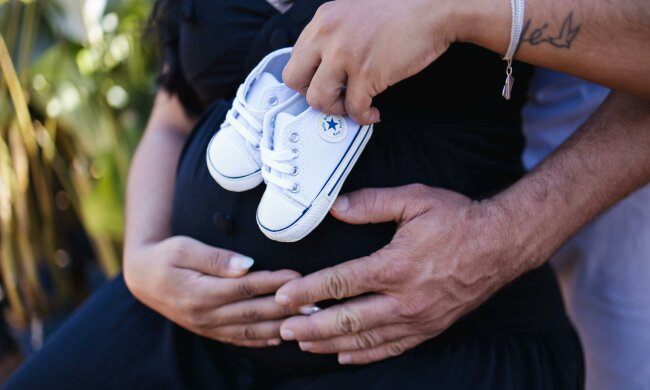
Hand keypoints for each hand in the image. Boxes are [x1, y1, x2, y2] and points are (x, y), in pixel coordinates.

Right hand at [124, 236, 304, 346]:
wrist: (143, 278)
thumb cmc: (166, 256)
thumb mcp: (184, 248)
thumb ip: (215, 257)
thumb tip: (246, 264)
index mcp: (199, 292)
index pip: (243, 288)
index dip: (272, 282)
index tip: (297, 275)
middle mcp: (205, 315)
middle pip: (253, 312)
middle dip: (286, 308)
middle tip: (315, 302)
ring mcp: (208, 327)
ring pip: (251, 330)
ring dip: (281, 326)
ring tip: (308, 320)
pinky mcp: (210, 332)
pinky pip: (240, 340)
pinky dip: (263, 340)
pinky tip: (282, 336)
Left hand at [275, 184, 527, 363]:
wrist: (502, 244)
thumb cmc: (457, 219)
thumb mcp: (415, 200)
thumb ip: (371, 203)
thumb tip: (334, 207)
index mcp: (396, 266)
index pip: (341, 283)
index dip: (308, 291)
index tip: (283, 296)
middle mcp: (404, 299)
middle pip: (347, 320)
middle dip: (311, 327)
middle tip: (282, 330)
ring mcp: (418, 319)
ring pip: (366, 339)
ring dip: (330, 344)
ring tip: (303, 345)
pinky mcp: (430, 328)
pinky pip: (392, 348)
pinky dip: (366, 355)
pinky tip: (346, 357)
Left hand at [283, 0, 460, 123]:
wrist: (434, 8)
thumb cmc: (402, 11)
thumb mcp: (354, 13)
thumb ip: (335, 35)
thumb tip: (325, 66)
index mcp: (323, 20)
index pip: (295, 58)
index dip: (310, 77)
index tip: (324, 84)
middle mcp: (327, 36)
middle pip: (294, 79)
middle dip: (313, 94)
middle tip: (333, 97)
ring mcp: (345, 55)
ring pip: (318, 99)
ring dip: (337, 109)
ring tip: (354, 105)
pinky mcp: (366, 73)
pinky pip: (353, 108)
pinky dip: (364, 116)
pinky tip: (373, 111)